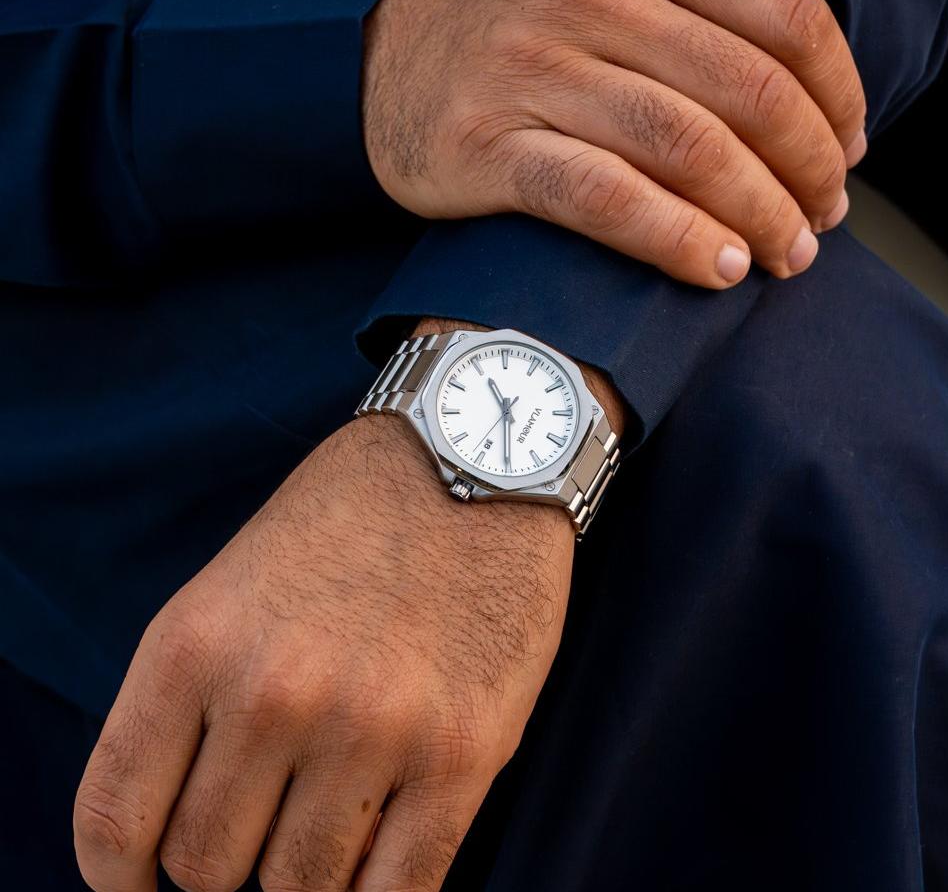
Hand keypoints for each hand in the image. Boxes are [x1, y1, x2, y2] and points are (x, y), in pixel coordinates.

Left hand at [73, 406, 578, 891]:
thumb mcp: (236, 583)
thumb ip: (195, 702)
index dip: (123, 879)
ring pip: (299, 891)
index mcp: (196, 645)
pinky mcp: (461, 753)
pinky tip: (372, 866)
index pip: (115, 821)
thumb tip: (180, 833)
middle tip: (264, 829)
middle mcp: (274, 696)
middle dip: (227, 865)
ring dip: (304, 876)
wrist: (472, 459)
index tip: (146, 884)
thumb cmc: (352, 519)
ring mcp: (371, 730)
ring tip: (327, 828)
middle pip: (206, 868)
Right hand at [362, 0, 865, 288]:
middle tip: (826, 213)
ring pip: (685, 149)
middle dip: (808, 167)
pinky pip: (605, 201)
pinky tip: (717, 268)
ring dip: (759, 213)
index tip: (851, 144)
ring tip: (788, 253)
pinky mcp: (492, 151)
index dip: (837, 92)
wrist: (387, 54)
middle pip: (745, 92)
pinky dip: (675, 239)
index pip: (779, 16)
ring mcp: (535, 76)